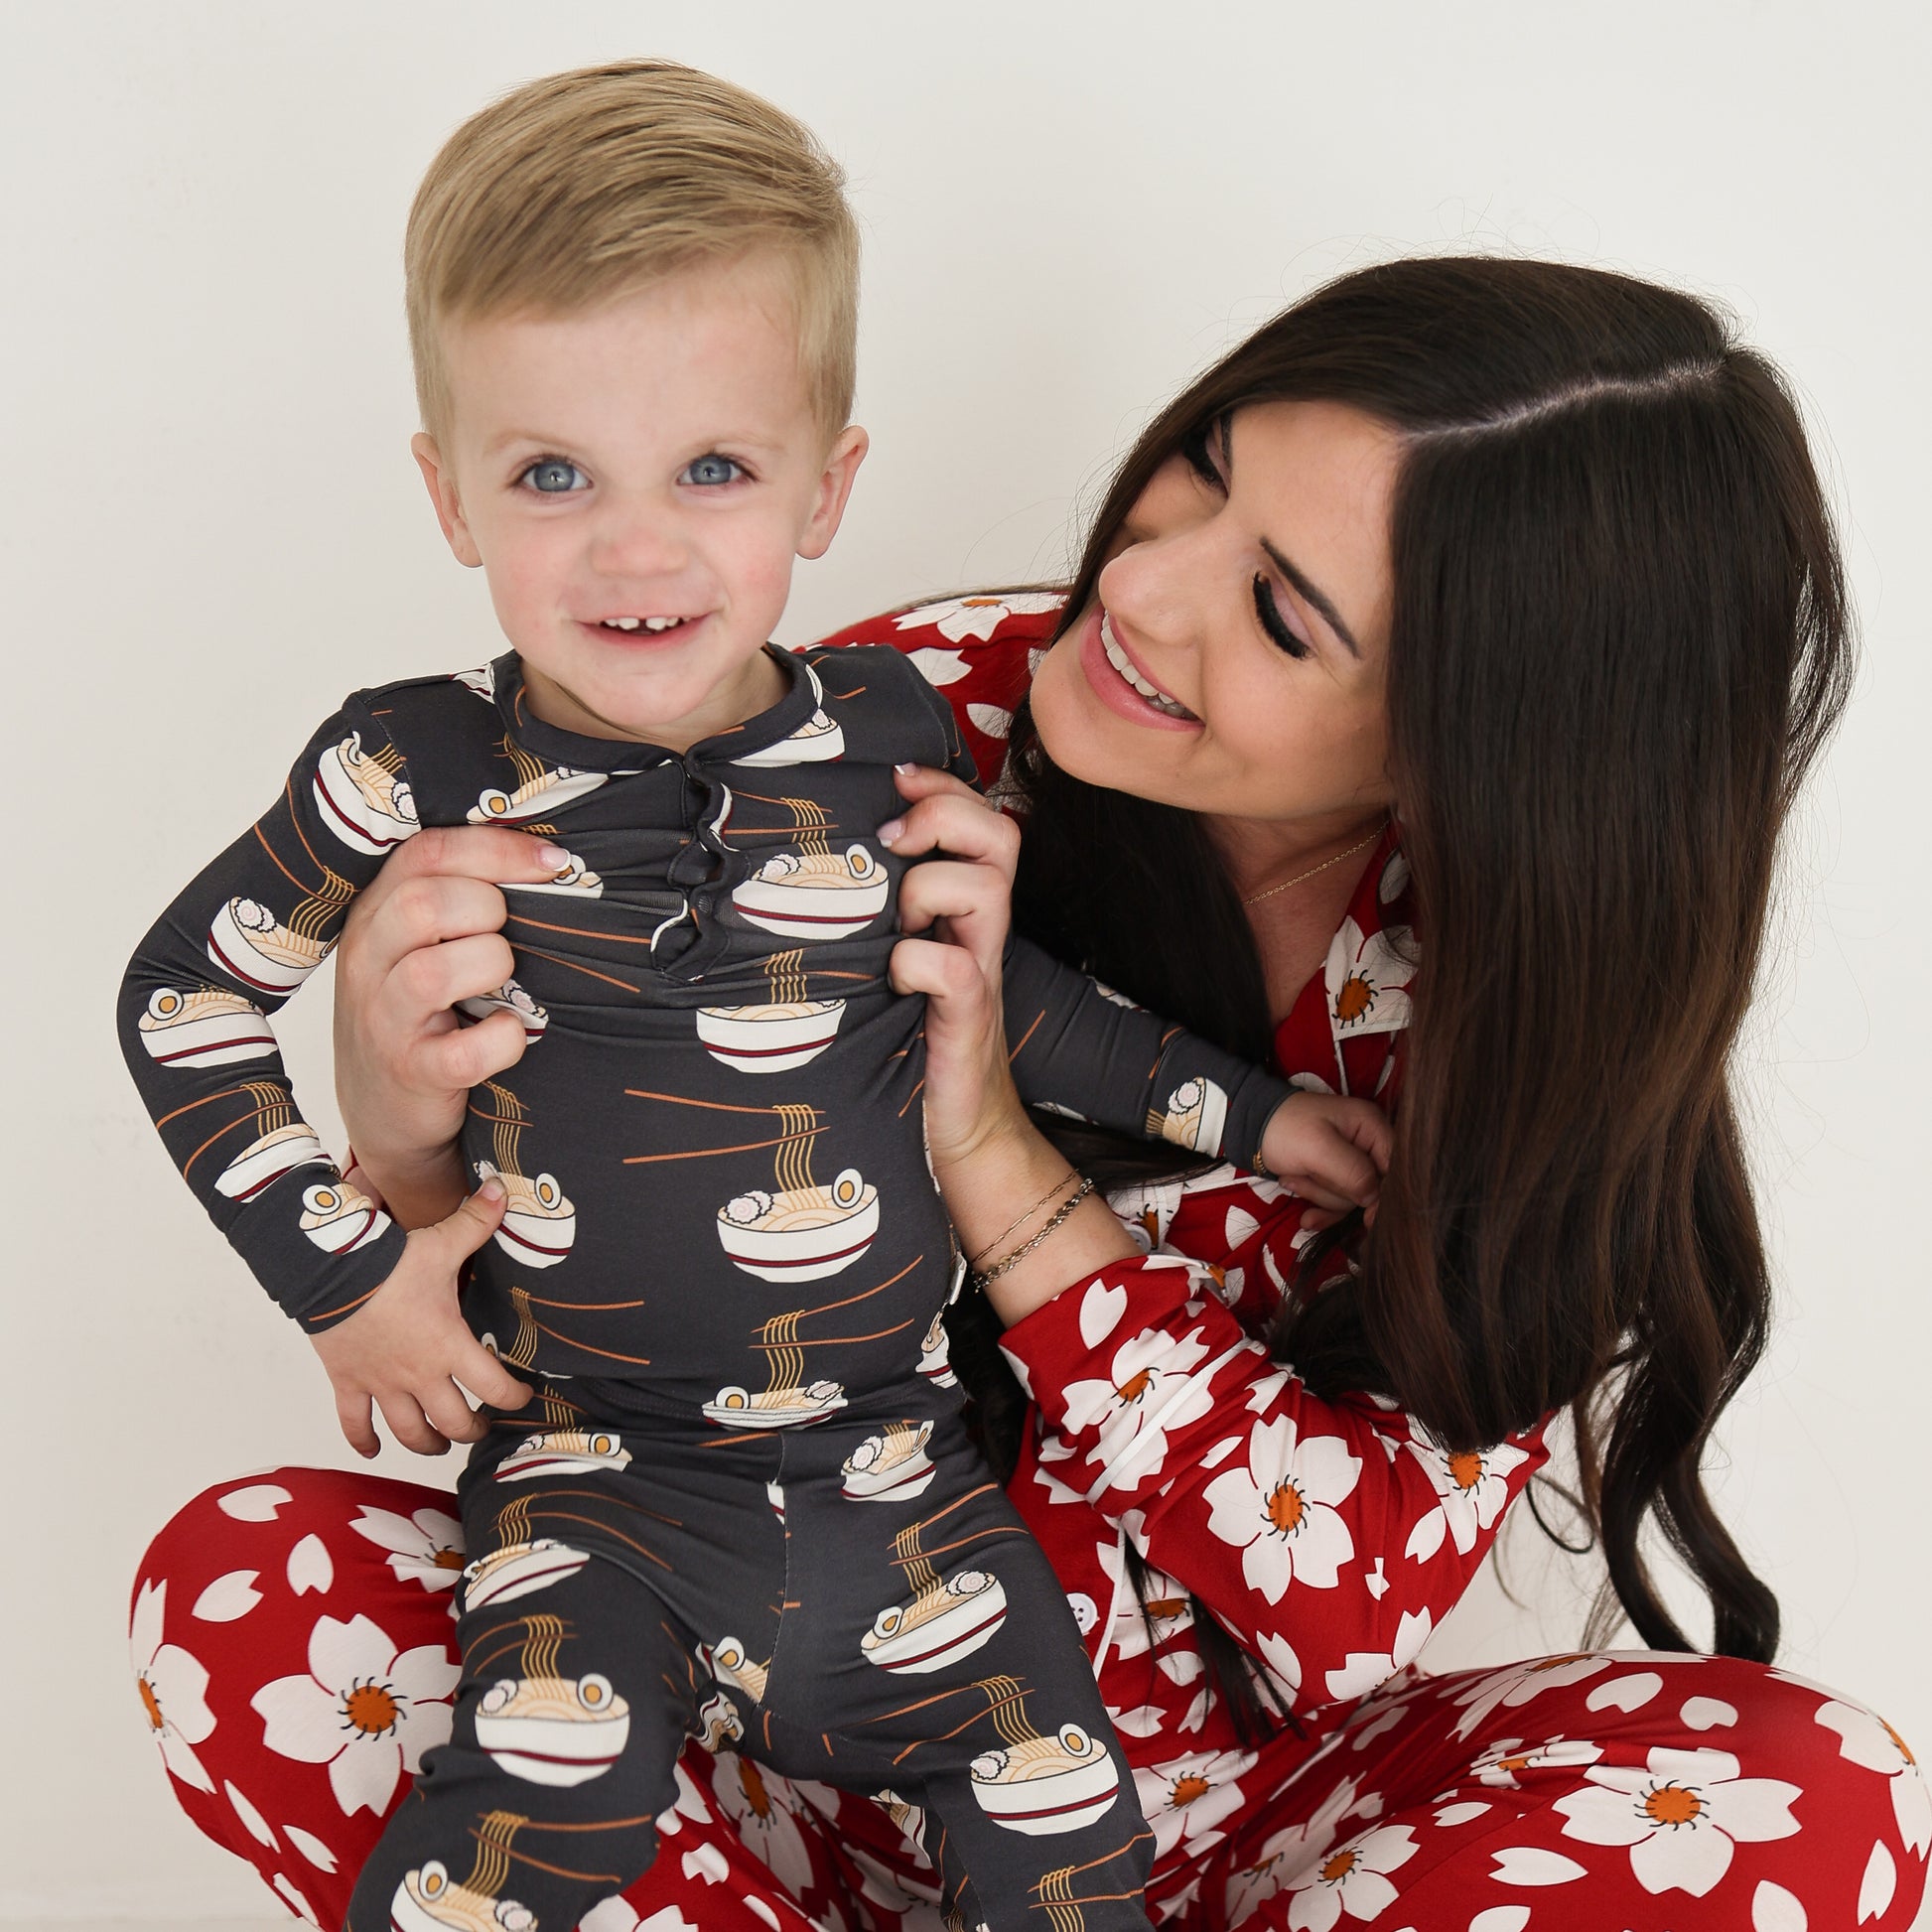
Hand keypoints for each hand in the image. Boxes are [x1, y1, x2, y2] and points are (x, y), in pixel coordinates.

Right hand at [309, 1179, 532, 1456]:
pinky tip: (372, 1449)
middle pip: (454, 1423)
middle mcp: (418, 1374)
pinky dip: (362, 1441)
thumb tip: (502, 1192)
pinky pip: (354, 1423)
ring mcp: (381, 1384)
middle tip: (481, 1424)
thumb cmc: (388, 1261)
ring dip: (427, 1444)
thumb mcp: (442, 1241)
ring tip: (438, 1444)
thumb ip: (477, 1222)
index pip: (495, 1387)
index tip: (523, 1396)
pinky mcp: (348, 1382)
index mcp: (449, 1346)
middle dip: (472, 1429)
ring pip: (409, 1433)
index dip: (515, 1398)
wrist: (328, 1273)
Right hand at [333, 824, 567, 1223]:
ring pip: (433, 972)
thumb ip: (455, 897)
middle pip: (421, 903)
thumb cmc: (417, 1014)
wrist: (385, 1111)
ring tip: (503, 982)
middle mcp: (366, 960)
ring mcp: (383, 1020)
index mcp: (374, 914)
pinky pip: (462, 1052)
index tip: (553, 862)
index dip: (497, 849)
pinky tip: (510, 1033)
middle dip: (487, 909)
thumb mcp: (416, 945)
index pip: (426, 854)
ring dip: (491, 966)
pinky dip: (502, 1040)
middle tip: (506, 935)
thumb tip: (549, 857)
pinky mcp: (411, 1073)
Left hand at [881, 764, 1030, 1171]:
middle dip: (945, 816)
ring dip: (929, 887)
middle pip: (1001, 835)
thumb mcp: (890, 957)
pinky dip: (917, 961)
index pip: (981, 817)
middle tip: (895, 843)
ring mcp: (980, 969)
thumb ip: (877, 911)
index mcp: (964, 909)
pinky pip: (953, 965)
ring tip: (897, 922)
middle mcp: (981, 930)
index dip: (944, 786)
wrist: (956, 1130)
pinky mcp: (969, 1015)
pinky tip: (894, 982)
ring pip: (985, 886)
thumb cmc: (909, 1040)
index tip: (896, 779)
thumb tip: (812, 862)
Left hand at [1258, 1091, 1392, 1229]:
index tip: (1369, 1219)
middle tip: (1305, 1174)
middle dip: (1334, 1191)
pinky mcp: (1336, 1177)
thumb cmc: (1285, 1128)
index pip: (1394, 1169)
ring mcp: (1352, 1163)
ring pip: (1351, 1199)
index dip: (1384, 1195)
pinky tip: (1292, 1188)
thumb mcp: (1317, 1148)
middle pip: (1372, 1189)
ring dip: (1318, 1194)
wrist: (1251, 1126)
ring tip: (1291, 1175)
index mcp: (1372, 1127)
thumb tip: (1375, 1199)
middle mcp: (1368, 1145)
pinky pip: (1337, 1202)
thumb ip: (1351, 1172)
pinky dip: (1315, 1201)